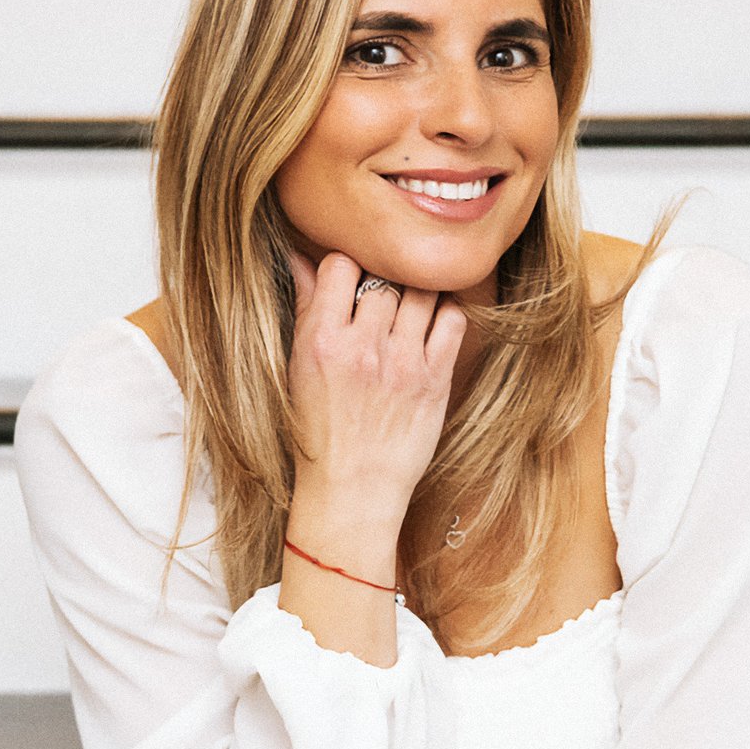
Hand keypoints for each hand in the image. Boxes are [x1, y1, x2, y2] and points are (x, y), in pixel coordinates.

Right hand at [285, 247, 469, 531]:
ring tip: (408, 306)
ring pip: (421, 291)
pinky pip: (452, 320)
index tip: (348, 281)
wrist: (352, 490)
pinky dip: (444, 312)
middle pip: (383, 278)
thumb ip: (304, 309)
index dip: (345, 266)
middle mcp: (363, 348)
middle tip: (382, 298)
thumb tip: (300, 258)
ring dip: (415, 292)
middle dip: (382, 282)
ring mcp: (403, 363)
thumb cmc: (318, 431)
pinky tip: (431, 323)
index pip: (339, 265)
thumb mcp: (297, 369)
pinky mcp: (435, 380)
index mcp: (321, 342)